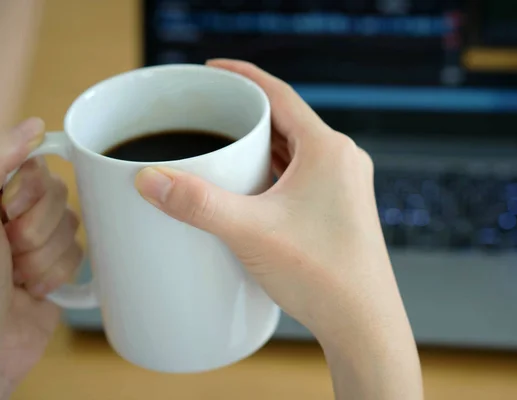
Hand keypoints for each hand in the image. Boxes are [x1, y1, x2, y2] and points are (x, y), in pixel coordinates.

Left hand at [0, 118, 81, 396]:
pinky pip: (81, 256)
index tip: (5, 211)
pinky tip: (29, 289)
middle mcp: (13, 214)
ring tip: (15, 277)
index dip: (31, 191)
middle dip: (36, 230)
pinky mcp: (56, 270)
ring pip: (74, 227)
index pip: (38, 168)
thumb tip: (34, 125)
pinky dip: (55, 275)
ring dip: (44, 258)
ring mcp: (36, 243)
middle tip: (8, 251)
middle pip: (61, 197)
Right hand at [136, 60, 421, 398]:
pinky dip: (275, 170)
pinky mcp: (341, 207)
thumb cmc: (321, 274)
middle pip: (286, 121)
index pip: (279, 94)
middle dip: (246, 113)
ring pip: (295, 150)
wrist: (363, 322)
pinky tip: (251, 185)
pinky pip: (303, 174)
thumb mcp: (250, 232)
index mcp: (328, 149)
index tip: (212, 69)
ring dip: (261, 145)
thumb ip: (197, 203)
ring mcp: (345, 184)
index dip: (243, 76)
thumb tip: (148, 179)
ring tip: (222, 145)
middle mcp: (342, 160)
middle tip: (207, 113)